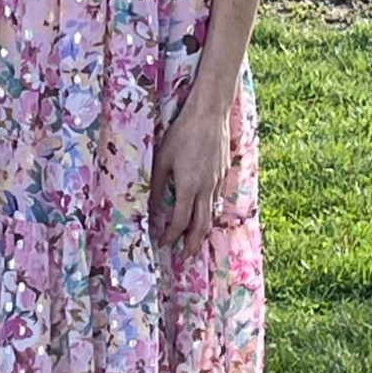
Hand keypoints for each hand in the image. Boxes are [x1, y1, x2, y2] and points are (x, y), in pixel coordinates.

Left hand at [149, 100, 230, 256]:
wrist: (209, 115)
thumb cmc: (182, 134)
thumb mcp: (163, 159)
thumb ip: (156, 184)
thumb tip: (148, 205)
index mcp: (189, 187)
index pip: (180, 221)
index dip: (171, 236)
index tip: (162, 243)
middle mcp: (206, 189)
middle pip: (201, 226)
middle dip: (192, 244)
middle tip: (185, 257)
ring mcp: (217, 182)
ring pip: (211, 214)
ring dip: (202, 230)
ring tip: (193, 241)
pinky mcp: (223, 175)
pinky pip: (216, 200)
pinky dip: (209, 212)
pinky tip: (202, 213)